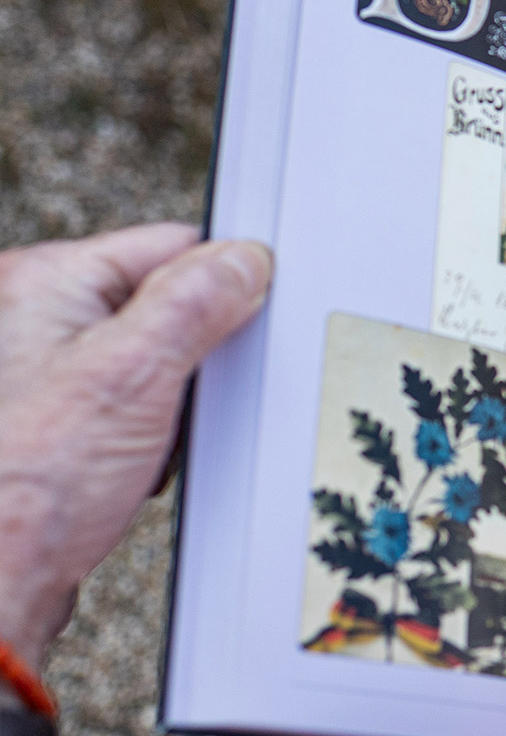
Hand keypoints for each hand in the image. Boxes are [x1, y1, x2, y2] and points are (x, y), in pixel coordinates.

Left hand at [0, 224, 271, 668]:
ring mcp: (35, 379)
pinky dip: (147, 440)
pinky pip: (126, 414)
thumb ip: (197, 301)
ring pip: (148, 367)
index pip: (167, 248)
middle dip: (195, 357)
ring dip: (171, 407)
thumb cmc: (22, 488)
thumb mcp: (135, 372)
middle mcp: (26, 322)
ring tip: (151, 445)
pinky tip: (135, 470)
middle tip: (189, 398)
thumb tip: (242, 261)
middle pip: (160, 307)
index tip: (253, 321)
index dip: (224, 283)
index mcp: (37, 283)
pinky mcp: (47, 432)